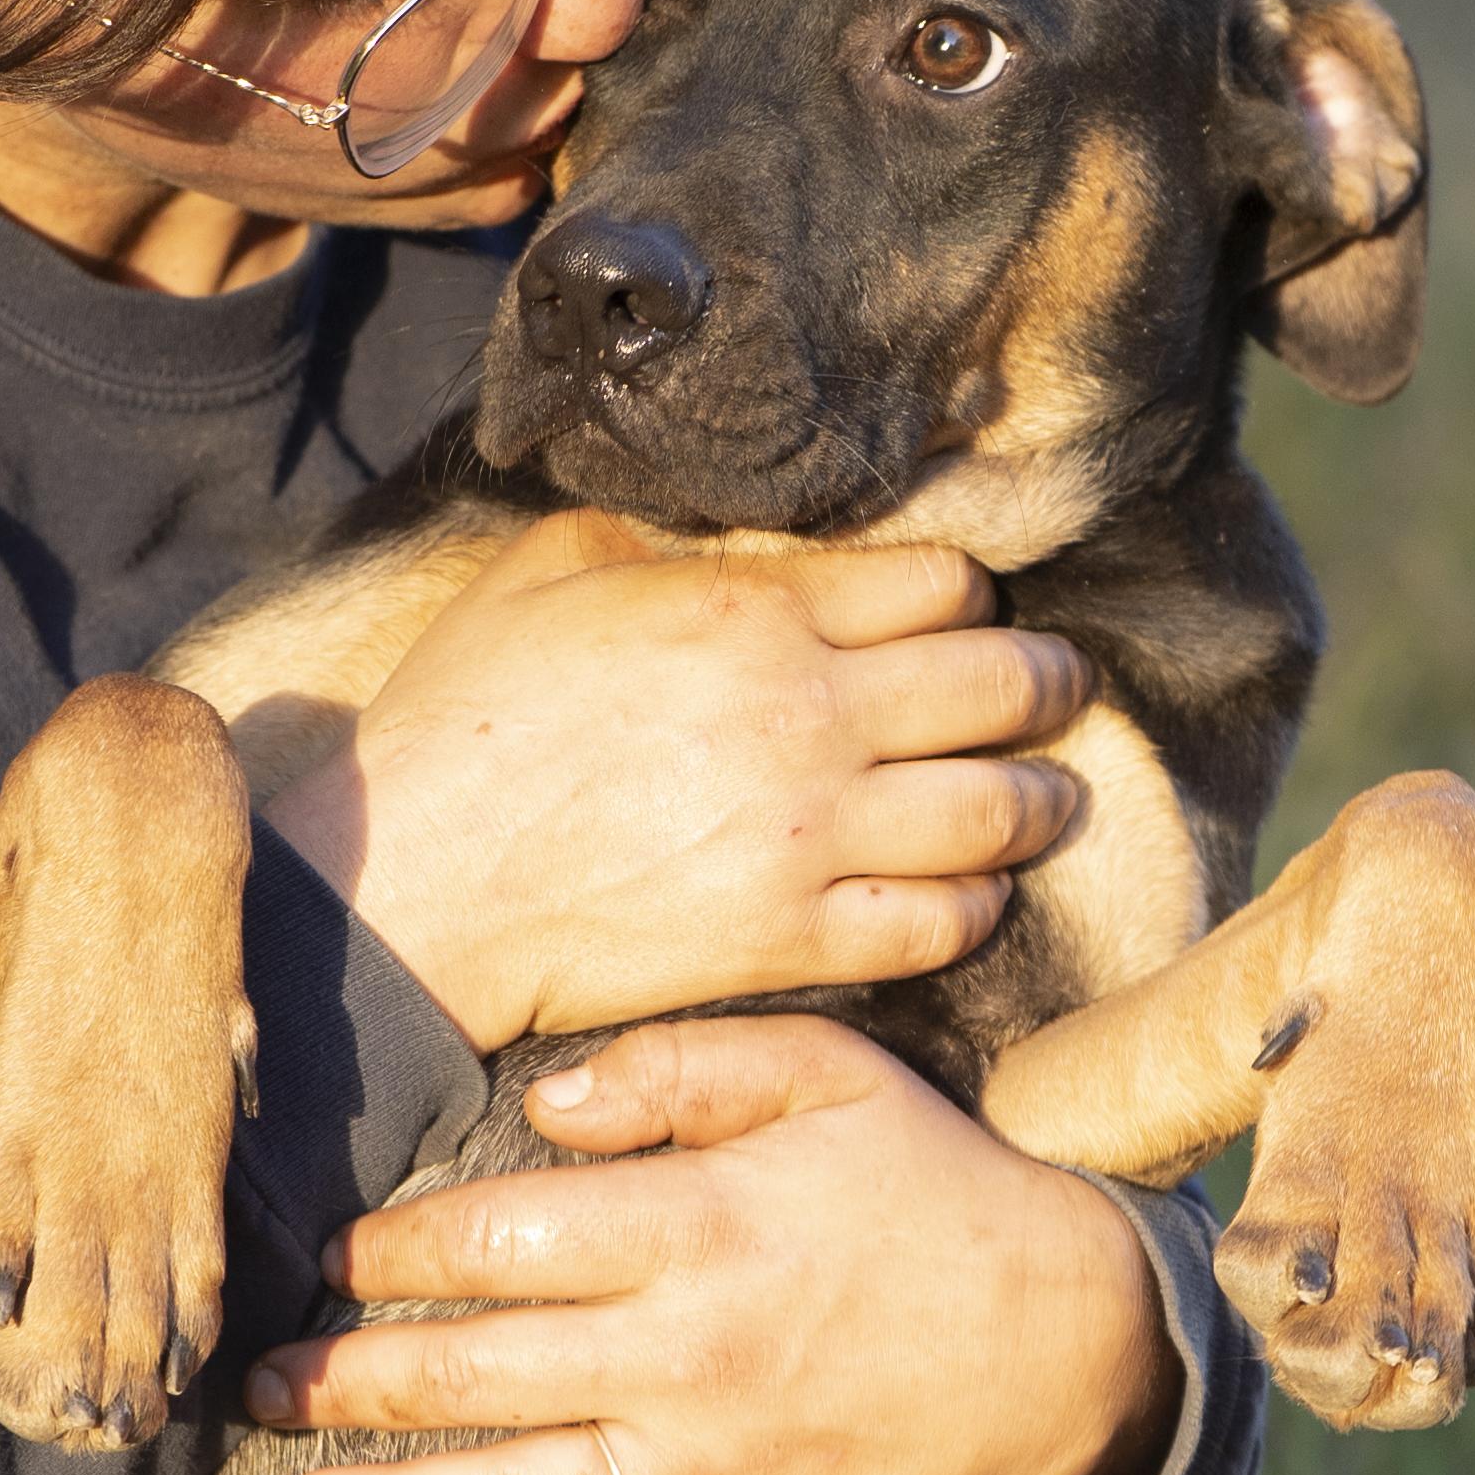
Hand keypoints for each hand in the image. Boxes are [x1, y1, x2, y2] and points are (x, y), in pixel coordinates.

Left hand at [240, 1017, 1177, 1474]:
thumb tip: (539, 1104)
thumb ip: (677, 1068)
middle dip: (351, 1380)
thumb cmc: (928, 1181)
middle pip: (479, 1372)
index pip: (497, 1237)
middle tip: (255, 1385)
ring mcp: (716, 1463)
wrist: (1066, 1333)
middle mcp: (686, 1355)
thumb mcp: (825, 1073)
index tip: (318, 1249)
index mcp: (694, 1228)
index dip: (390, 1247)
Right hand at [264, 512, 1087, 1052]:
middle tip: (1059, 691)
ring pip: (999, 810)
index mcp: (755, 610)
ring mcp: (812, 836)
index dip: (968, 592)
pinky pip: (941, 920)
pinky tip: (971, 892)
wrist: (415, 883)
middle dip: (1049, 683)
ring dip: (1041, 800)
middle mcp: (810, 715)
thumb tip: (718, 535)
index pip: (939, 582)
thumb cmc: (462, 719)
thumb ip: (659, 539)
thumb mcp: (547, 570)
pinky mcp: (795, 939)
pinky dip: (977, 904)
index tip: (968, 610)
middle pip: (1003, 686)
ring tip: (1048, 799)